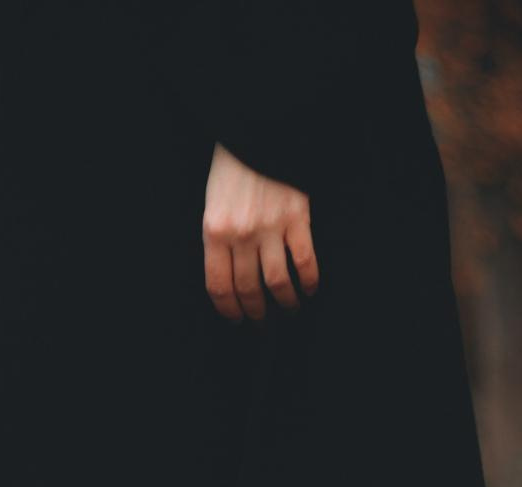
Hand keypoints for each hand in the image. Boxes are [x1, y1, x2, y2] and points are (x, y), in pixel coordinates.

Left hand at [203, 144, 318, 322]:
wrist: (258, 128)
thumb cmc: (233, 167)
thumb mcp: (212, 204)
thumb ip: (218, 240)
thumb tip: (229, 277)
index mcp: (214, 233)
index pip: (219, 286)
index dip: (228, 309)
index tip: (236, 320)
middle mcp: (241, 235)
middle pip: (248, 289)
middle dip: (255, 312)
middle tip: (261, 324)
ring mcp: (270, 227)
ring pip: (277, 281)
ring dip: (284, 303)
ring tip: (288, 311)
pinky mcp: (296, 217)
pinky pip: (304, 259)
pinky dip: (308, 280)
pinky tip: (309, 290)